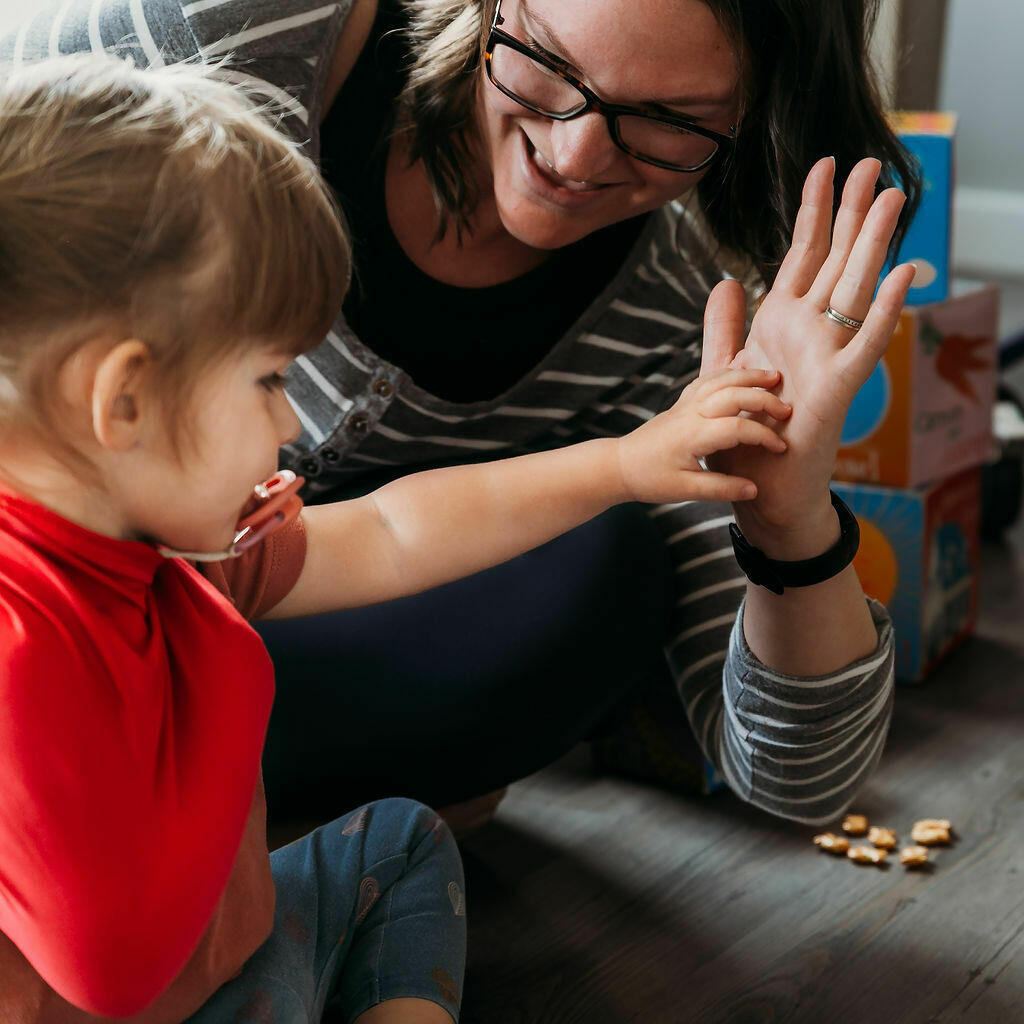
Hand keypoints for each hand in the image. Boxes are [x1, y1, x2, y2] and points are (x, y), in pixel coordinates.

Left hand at [615, 366, 791, 504]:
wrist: (620, 466)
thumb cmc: (650, 479)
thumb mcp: (685, 490)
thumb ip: (721, 488)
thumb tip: (754, 490)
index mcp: (693, 435)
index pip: (738, 427)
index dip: (764, 437)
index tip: (780, 449)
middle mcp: (690, 414)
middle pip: (732, 394)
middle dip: (763, 398)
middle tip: (786, 408)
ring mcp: (685, 405)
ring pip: (720, 380)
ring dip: (748, 376)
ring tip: (773, 377)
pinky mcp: (681, 403)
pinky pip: (707, 380)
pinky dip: (727, 373)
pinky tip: (742, 375)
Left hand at [700, 157, 915, 553]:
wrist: (758, 486)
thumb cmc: (746, 432)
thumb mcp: (724, 370)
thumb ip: (724, 327)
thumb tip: (726, 281)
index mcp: (782, 322)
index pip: (801, 254)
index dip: (813, 210)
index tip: (823, 165)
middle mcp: (810, 331)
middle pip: (836, 259)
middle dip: (852, 211)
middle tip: (872, 163)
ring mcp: (829, 355)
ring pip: (856, 289)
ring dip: (874, 244)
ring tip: (892, 198)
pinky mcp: (840, 388)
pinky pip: (867, 344)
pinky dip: (885, 312)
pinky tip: (903, 275)